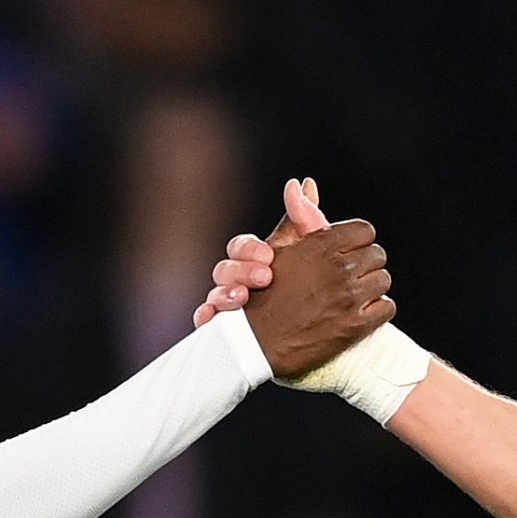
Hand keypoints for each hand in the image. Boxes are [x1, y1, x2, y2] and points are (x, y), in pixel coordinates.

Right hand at [193, 177, 317, 327]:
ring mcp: (230, 306)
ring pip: (214, 294)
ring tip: (243, 298)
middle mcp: (238, 281)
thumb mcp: (310, 255)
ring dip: (225, 294)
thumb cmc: (307, 288)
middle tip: (264, 277)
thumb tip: (306, 183)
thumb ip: (308, 223)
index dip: (250, 249)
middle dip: (240, 271)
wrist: (310, 334)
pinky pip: (207, 322)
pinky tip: (213, 318)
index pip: (242, 247)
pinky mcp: (226, 330)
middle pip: (224, 269)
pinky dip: (206, 317)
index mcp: (254, 261)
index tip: (268, 256)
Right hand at [237, 179, 393, 377]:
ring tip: (355, 295)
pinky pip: (386, 308)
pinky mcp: (355, 327)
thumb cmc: (263, 293)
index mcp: (321, 245)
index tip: (347, 252)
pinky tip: (359, 314)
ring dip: (372, 287)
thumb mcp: (278, 249)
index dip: (356, 241)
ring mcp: (348, 299)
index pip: (363, 230)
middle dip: (366, 264)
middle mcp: (338, 269)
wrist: (255, 345)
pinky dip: (376, 311)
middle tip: (351, 275)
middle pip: (378, 255)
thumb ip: (297, 217)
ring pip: (383, 281)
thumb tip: (303, 183)